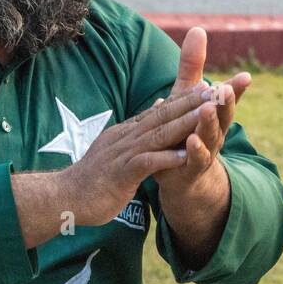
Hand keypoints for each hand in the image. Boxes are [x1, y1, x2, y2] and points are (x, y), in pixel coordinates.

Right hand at [54, 86, 216, 226]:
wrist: (65, 197)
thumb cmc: (93, 177)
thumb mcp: (117, 148)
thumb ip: (137, 130)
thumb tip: (157, 107)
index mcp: (127, 132)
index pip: (160, 111)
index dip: (185, 99)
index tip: (209, 86)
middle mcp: (126, 138)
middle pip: (163, 116)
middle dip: (191, 102)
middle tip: (217, 89)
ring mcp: (122, 154)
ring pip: (158, 135)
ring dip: (185, 124)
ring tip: (208, 113)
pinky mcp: (120, 174)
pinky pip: (146, 164)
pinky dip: (166, 158)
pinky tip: (185, 155)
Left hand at [151, 27, 251, 191]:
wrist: (183, 176)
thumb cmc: (186, 130)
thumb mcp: (187, 97)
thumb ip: (192, 67)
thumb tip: (197, 29)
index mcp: (214, 114)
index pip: (226, 99)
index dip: (234, 89)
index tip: (244, 76)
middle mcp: (214, 132)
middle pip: (223, 116)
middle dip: (226, 103)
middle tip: (226, 88)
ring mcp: (204, 151)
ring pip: (209, 136)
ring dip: (208, 123)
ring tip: (206, 109)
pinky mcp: (189, 167)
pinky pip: (193, 159)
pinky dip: (193, 150)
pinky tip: (190, 140)